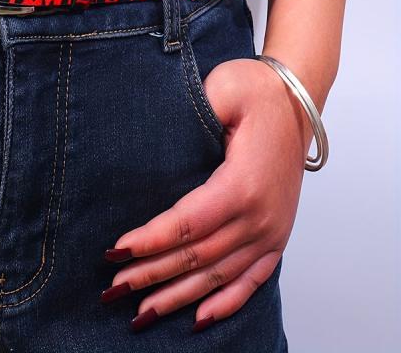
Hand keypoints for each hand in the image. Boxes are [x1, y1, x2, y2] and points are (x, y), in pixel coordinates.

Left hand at [101, 56, 313, 331]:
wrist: (294, 100)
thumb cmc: (254, 91)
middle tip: (113, 288)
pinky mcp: (275, 235)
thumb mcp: (223, 87)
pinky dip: (225, 303)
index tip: (116, 250)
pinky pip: (251, 281)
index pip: (188, 223)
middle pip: (198, 256)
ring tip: (141, 312)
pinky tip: (198, 320)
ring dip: (178, 295)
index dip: (151, 241)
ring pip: (219, 276)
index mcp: (243, 184)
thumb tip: (161, 128)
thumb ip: (196, 107)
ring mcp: (271, 230)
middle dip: (152, 274)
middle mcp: (260, 216)